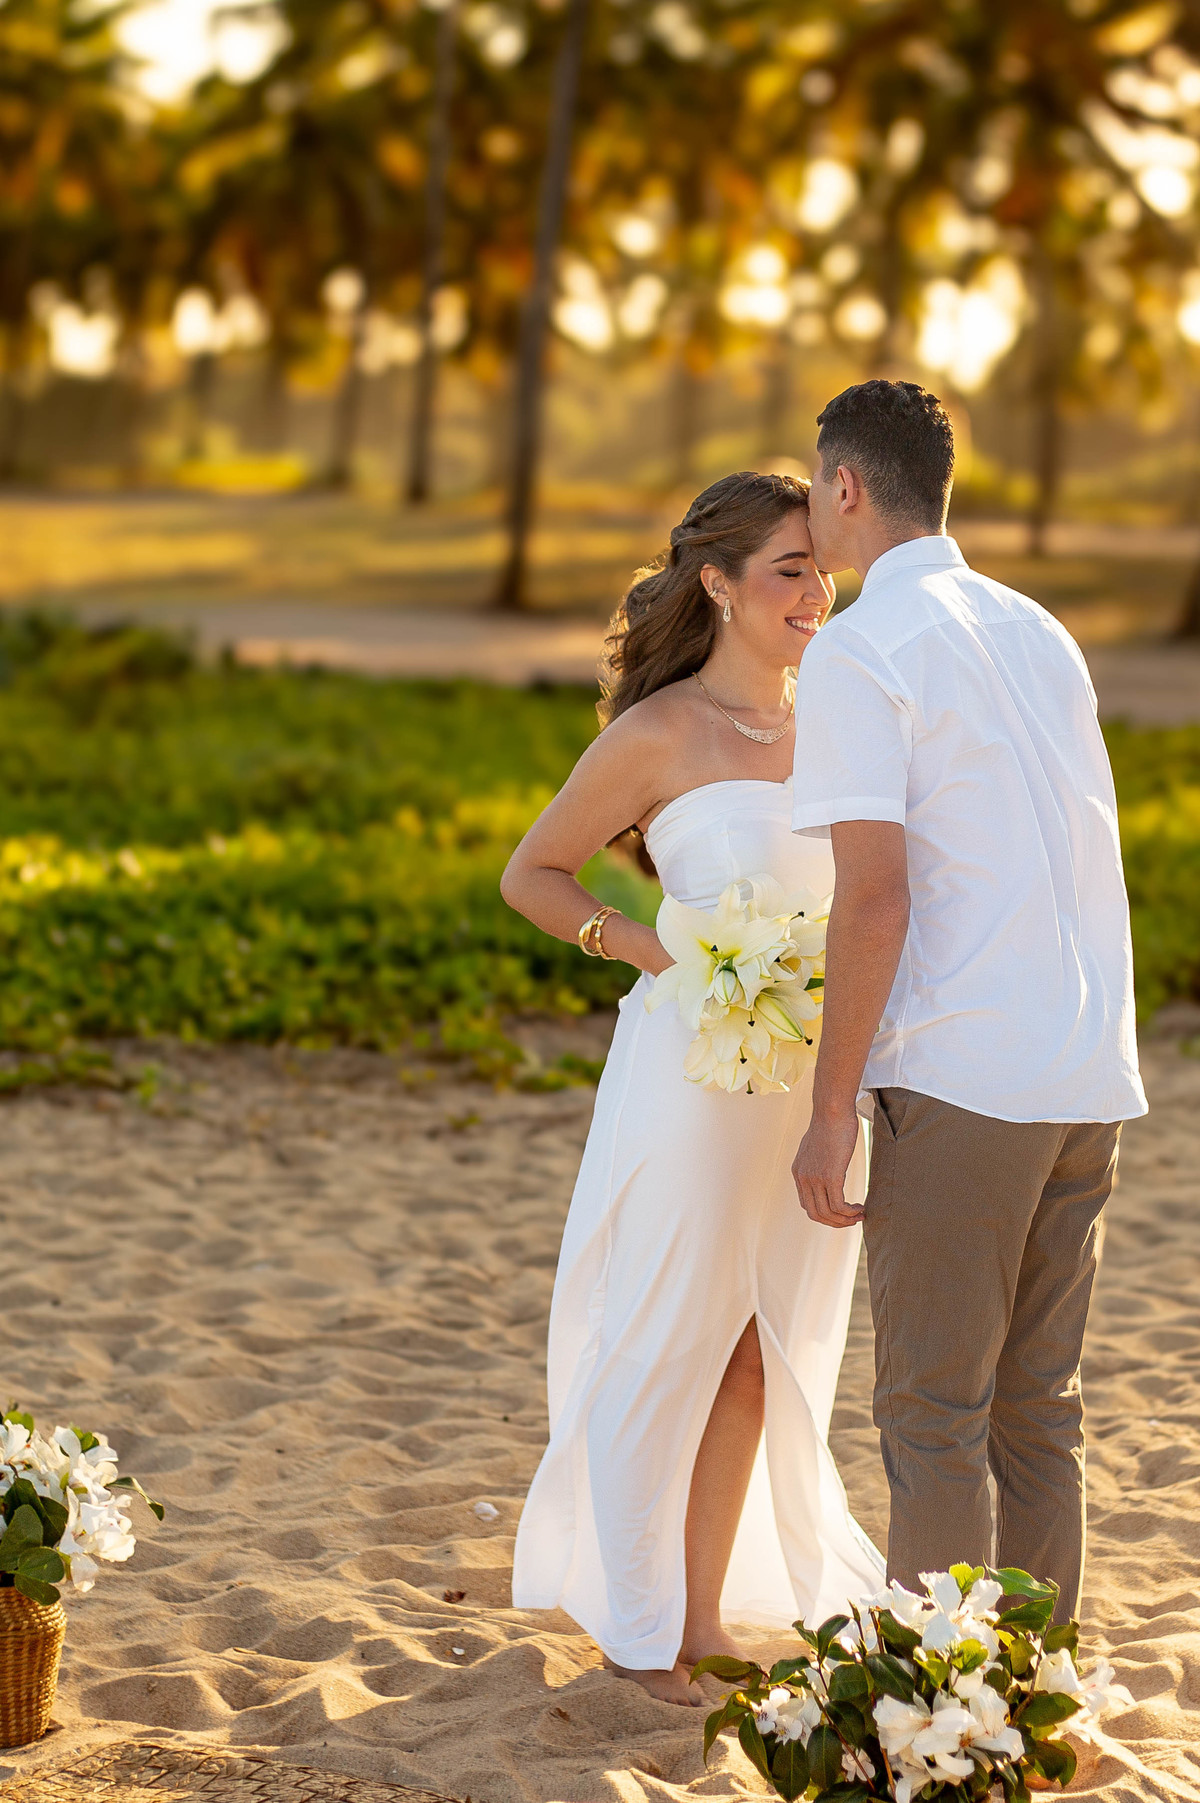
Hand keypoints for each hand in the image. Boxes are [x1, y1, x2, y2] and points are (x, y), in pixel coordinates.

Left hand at [792, 1109, 863, 1229]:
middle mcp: (803, 1178)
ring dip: (845, 1219)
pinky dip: (850, 1212)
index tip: (842, 1212)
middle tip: (852, 1220)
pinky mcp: (830, 1176)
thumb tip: (828, 1165)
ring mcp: (815, 1178)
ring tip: (860, 1214)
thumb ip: (818, 1160)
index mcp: (799, 1172)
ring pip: (827, 1213)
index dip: (825, 1213)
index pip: (807, 1204)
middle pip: (815, 1214)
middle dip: (834, 1222)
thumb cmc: (831, 1123)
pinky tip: (861, 1208)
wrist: (832, 1110)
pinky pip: (838, 1206)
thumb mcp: (817, 1146)